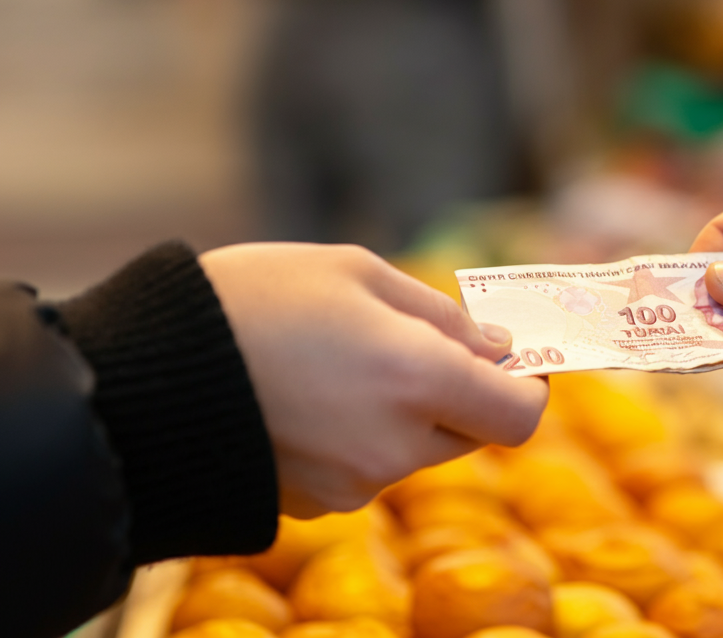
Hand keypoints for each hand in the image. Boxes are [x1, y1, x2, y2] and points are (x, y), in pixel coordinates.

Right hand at [199, 243, 547, 516]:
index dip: (527, 384)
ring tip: (340, 360)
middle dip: (461, 390)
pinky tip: (309, 396)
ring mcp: (355, 484)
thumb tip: (502, 348)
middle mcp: (396, 445)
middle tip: (412, 341)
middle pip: (473, 432)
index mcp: (417, 380)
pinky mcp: (316, 504)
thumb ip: (442, 315)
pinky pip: (368, 470)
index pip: (521, 413)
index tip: (511, 355)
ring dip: (407, 412)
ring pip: (418, 450)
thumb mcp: (355, 273)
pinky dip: (360, 437)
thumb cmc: (251, 302)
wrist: (138, 377)